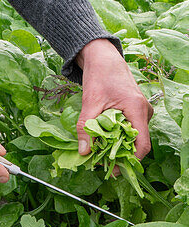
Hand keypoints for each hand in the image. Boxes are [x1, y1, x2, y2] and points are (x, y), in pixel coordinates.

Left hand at [75, 39, 152, 160]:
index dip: (129, 160)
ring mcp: (141, 111)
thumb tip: (84, 152)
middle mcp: (144, 112)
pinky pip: (130, 128)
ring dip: (117, 144)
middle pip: (137, 142)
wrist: (102, 57)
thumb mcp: (90, 101)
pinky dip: (117, 135)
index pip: (142, 145)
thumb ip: (85, 127)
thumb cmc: (99, 75)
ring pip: (133, 136)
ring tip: (100, 152)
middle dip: (120, 154)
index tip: (113, 169)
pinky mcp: (135, 110)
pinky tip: (103, 138)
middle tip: (102, 162)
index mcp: (137, 109)